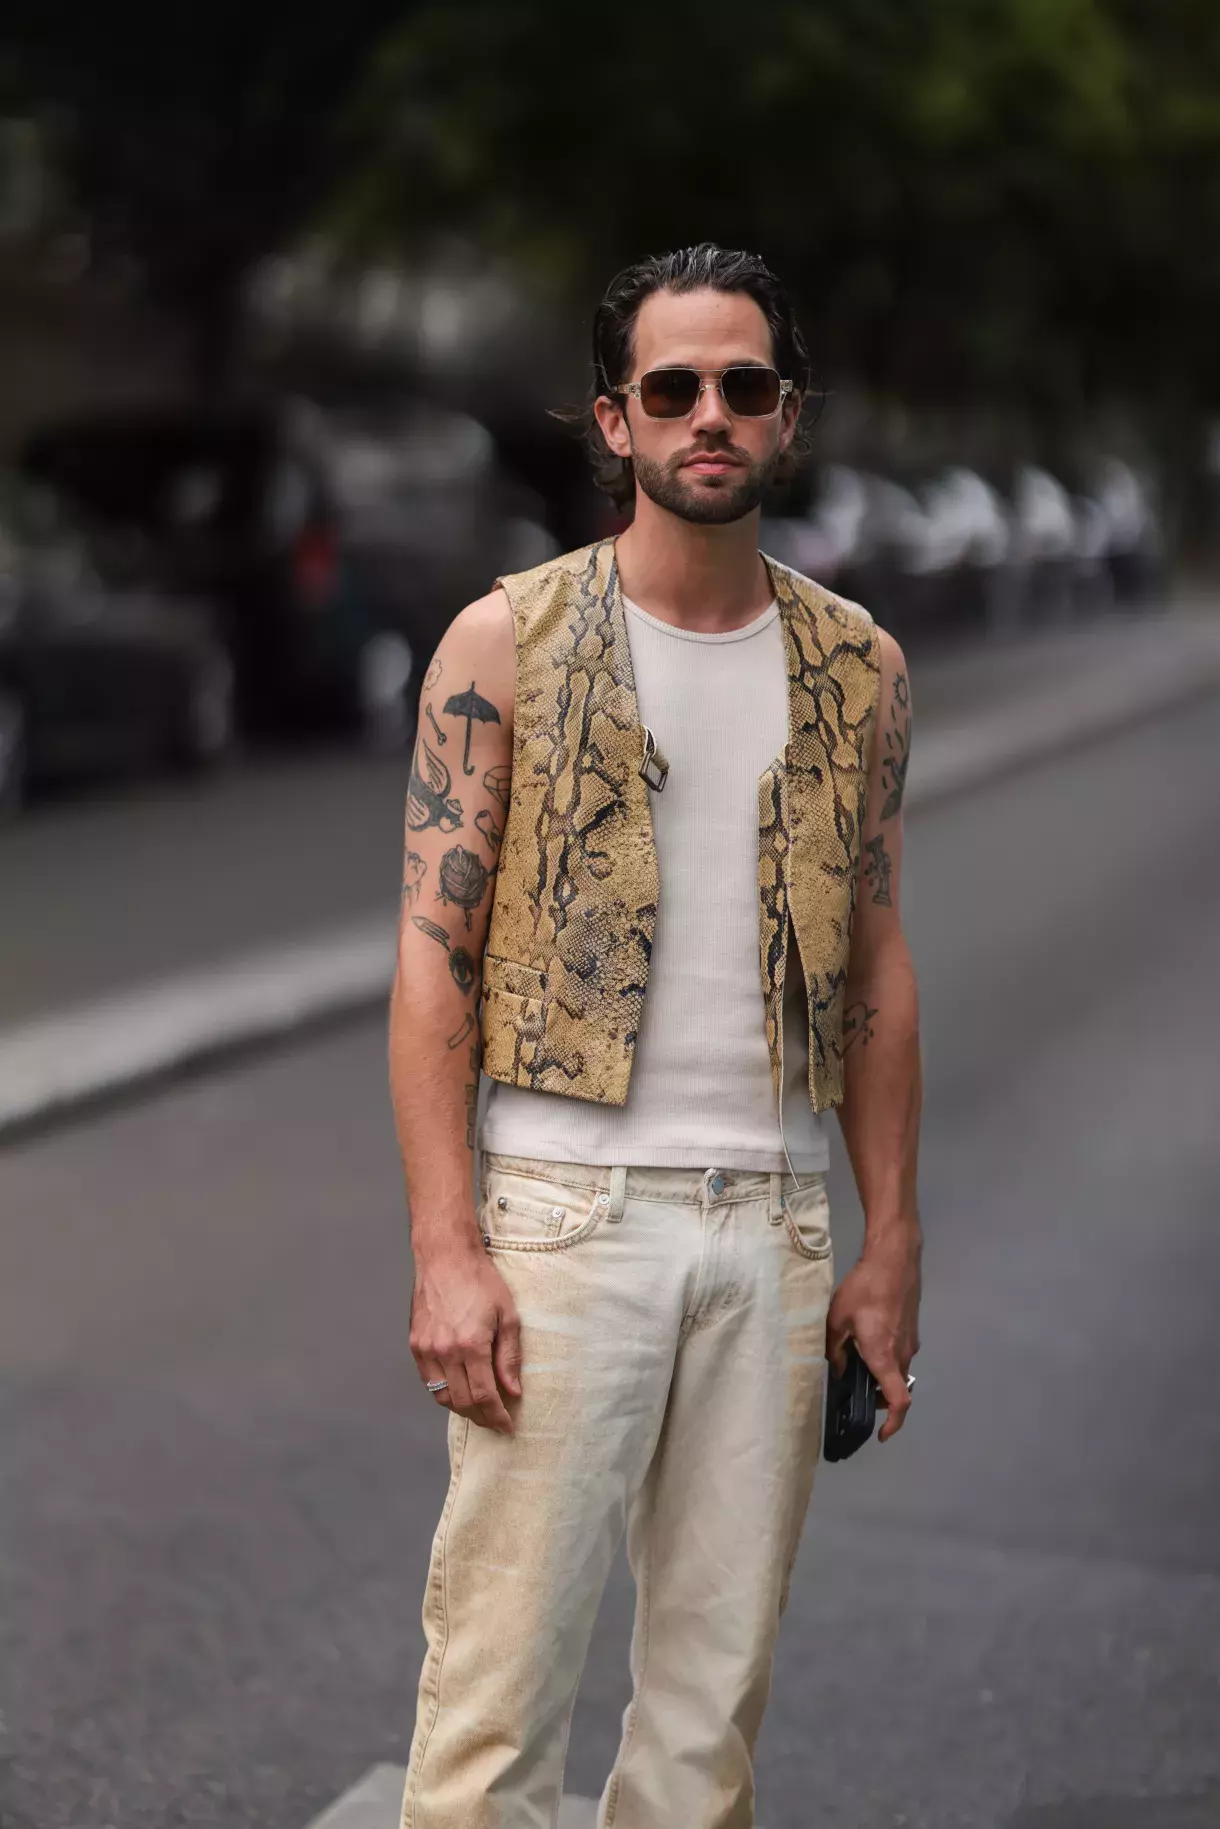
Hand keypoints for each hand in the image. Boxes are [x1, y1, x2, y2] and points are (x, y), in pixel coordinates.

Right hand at [410, 1241, 522, 1434]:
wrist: (446, 1257)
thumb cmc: (481, 1281)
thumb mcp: (507, 1315)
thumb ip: (509, 1357)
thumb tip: (513, 1391)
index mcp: (471, 1345)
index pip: (484, 1396)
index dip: (497, 1417)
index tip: (508, 1426)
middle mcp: (445, 1352)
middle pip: (462, 1402)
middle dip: (482, 1418)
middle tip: (496, 1421)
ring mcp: (426, 1349)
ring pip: (442, 1396)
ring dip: (462, 1409)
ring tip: (480, 1409)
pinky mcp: (415, 1344)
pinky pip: (429, 1381)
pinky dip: (444, 1392)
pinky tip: (459, 1389)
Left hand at [826, 1225, 921, 1441]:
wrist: (894, 1258)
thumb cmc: (864, 1289)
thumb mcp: (837, 1319)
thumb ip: (835, 1349)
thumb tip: (837, 1370)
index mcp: (884, 1356)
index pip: (899, 1402)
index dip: (893, 1424)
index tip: (881, 1434)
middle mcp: (903, 1353)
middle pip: (896, 1388)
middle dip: (879, 1397)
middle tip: (856, 1391)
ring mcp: (911, 1340)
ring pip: (898, 1368)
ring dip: (882, 1374)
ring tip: (858, 1360)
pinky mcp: (912, 1327)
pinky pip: (900, 1351)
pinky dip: (887, 1356)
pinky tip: (868, 1337)